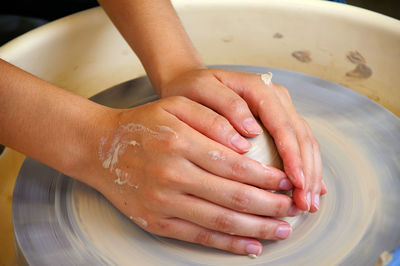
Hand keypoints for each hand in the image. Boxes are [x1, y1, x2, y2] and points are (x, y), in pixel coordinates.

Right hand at [89, 96, 299, 254]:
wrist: (101, 149)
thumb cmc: (142, 125)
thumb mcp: (174, 106)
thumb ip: (211, 118)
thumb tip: (246, 141)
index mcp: (180, 142)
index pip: (235, 165)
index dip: (266, 176)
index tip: (287, 180)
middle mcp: (172, 174)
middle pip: (233, 196)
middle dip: (270, 205)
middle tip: (294, 207)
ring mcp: (164, 202)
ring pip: (220, 221)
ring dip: (256, 228)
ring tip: (282, 229)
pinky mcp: (157, 222)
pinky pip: (199, 237)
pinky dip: (228, 244)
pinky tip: (251, 247)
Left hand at [161, 69, 326, 211]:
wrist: (187, 87)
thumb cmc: (190, 92)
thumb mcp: (200, 92)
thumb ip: (225, 105)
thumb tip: (251, 132)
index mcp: (257, 88)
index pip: (282, 124)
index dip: (292, 154)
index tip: (295, 182)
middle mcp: (274, 97)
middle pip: (299, 135)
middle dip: (306, 171)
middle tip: (306, 203)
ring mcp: (278, 109)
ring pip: (304, 141)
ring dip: (310, 174)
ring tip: (309, 203)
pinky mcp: (277, 123)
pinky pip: (298, 145)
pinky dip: (305, 168)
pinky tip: (310, 189)